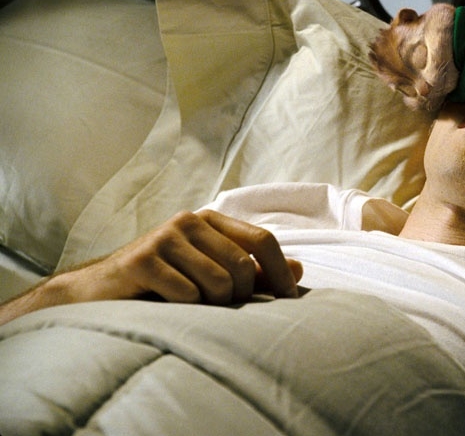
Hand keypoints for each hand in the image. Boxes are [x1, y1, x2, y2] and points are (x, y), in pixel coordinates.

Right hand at [61, 209, 301, 304]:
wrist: (100, 291)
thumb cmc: (163, 283)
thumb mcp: (211, 273)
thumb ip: (254, 271)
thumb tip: (299, 269)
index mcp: (211, 220)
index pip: (263, 240)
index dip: (281, 272)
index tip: (289, 300)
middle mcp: (190, 221)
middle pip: (243, 267)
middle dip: (241, 297)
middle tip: (222, 308)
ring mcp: (164, 237)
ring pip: (219, 282)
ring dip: (213, 306)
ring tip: (194, 307)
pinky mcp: (142, 260)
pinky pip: (187, 294)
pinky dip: (186, 309)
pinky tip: (169, 308)